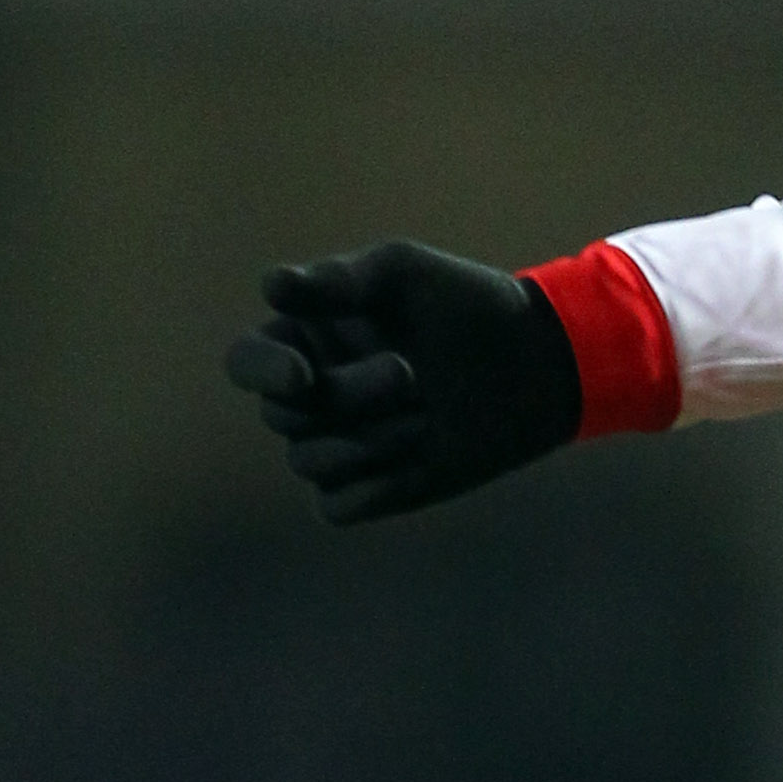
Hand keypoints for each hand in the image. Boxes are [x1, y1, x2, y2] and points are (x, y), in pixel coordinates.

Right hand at [226, 242, 581, 524]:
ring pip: (308, 462)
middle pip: (283, 415)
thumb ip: (337, 282)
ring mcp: (344, 445)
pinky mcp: (378, 490)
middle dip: (344, 396)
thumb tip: (270, 286)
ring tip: (423, 415)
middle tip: (408, 373)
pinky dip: (369, 488)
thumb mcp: (402, 273)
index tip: (303, 372)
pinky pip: (337, 508)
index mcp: (305, 339)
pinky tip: (418, 457)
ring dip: (363, 442)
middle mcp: (314, 396)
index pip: (246, 363)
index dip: (262, 370)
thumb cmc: (465, 303)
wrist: (536, 360)